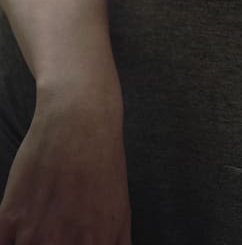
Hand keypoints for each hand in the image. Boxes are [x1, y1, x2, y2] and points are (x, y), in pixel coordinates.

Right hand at [0, 82, 130, 243]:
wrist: (80, 118)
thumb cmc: (103, 161)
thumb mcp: (120, 208)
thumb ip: (116, 244)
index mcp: (97, 243)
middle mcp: (64, 244)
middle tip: (53, 237)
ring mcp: (34, 233)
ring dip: (29, 243)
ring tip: (37, 233)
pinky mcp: (9, 217)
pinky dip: (7, 240)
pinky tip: (14, 235)